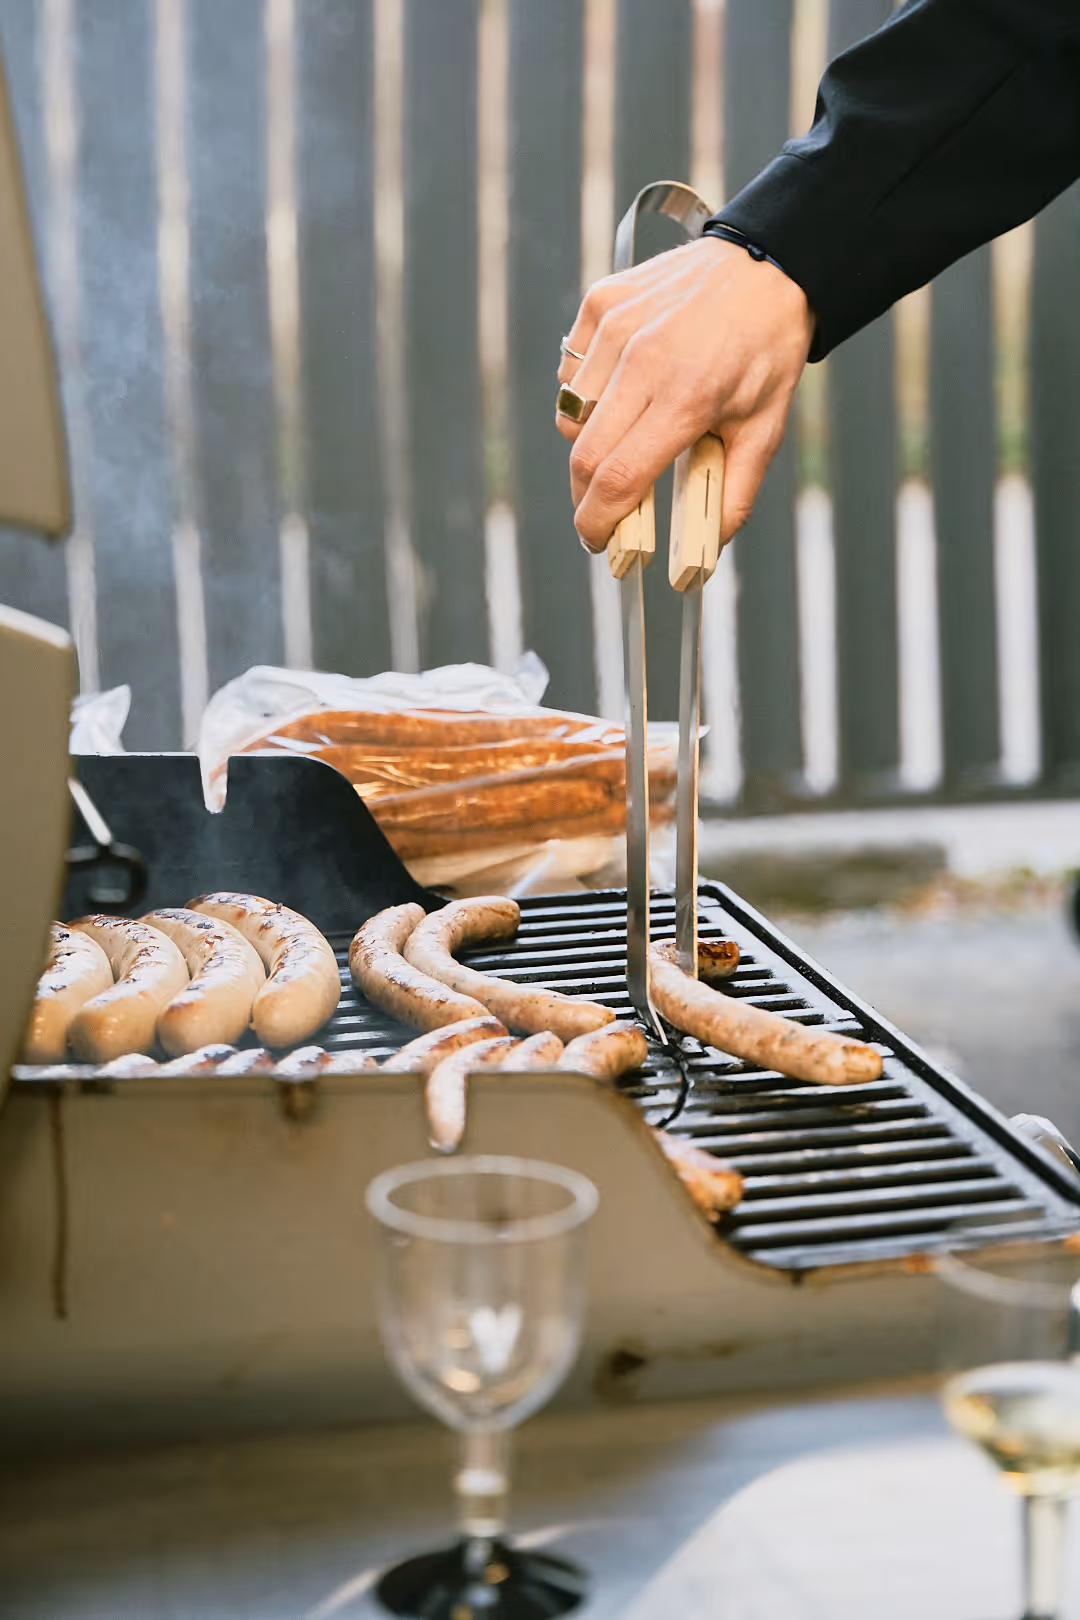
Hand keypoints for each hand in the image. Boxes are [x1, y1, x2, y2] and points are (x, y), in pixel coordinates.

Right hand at [556, 237, 813, 550]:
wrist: (765, 265)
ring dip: (590, 443)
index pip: (618, 478)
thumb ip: (733, 496)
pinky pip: (571, 375)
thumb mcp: (765, 429)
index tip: (598, 541)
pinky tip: (625, 387)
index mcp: (687, 396)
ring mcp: (616, 327)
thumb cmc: (766, 350)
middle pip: (583, 456)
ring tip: (630, 433)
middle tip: (605, 511)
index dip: (599, 521)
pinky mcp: (601, 304)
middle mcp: (643, 359)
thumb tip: (703, 555)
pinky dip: (587, 395)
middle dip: (586, 498)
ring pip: (571, 417)